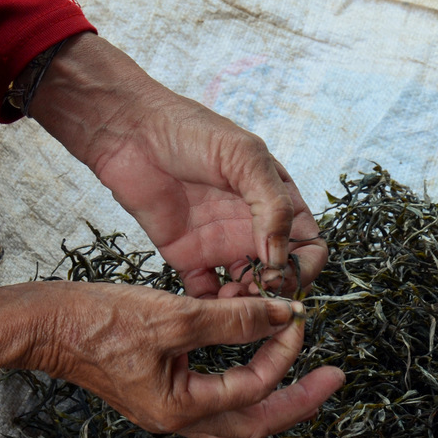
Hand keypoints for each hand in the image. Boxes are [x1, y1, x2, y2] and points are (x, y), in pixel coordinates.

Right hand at [0, 281, 343, 437]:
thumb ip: (233, 317)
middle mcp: (176, 418)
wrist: (46, 323)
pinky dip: (235, 377)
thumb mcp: (174, 315)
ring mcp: (164, 406)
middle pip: (252, 422)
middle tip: (331, 378)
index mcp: (181, 410)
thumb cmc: (100, 320)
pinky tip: (243, 352)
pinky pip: (209, 394)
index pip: (253, 388)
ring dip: (267, 393)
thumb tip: (284, 313)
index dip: (282, 352)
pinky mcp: (154, 387)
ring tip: (296, 369)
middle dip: (295, 400)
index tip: (298, 317)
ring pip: (231, 412)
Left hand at [31, 34, 326, 298]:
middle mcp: (251, 225)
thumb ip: (272, 204)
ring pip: (245, 291)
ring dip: (244, 306)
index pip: (308, 245)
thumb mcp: (243, 157)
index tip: (278, 274)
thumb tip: (281, 256)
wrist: (129, 132)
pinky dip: (209, 307)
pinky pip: (205, 292)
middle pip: (279, 275)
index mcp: (275, 198)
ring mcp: (219, 242)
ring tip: (228, 304)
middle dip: (274, 294)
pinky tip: (204, 307)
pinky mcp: (186, 255)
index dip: (302, 267)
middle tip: (253, 298)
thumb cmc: (190, 130)